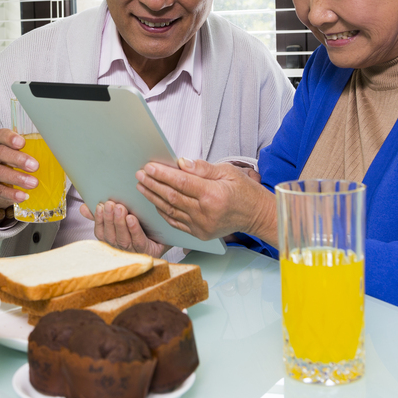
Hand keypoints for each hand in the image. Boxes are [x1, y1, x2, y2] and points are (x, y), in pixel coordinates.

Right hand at [0, 128, 37, 209]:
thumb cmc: (14, 166)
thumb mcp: (22, 156)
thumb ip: (34, 153)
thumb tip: (60, 155)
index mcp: (0, 143)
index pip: (1, 135)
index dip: (10, 137)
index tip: (22, 143)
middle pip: (0, 152)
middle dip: (18, 159)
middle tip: (35, 166)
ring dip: (17, 178)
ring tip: (33, 183)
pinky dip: (11, 194)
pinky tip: (23, 196)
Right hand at [80, 200, 168, 257]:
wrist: (166, 234)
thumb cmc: (142, 225)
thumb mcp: (121, 217)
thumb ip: (102, 214)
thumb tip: (83, 208)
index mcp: (113, 240)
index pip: (100, 232)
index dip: (99, 220)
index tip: (99, 206)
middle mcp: (122, 248)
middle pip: (111, 236)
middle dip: (110, 219)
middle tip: (111, 204)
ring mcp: (135, 251)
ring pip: (123, 239)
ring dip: (120, 223)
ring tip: (121, 208)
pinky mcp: (149, 251)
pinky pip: (139, 241)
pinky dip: (134, 230)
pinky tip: (132, 219)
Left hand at [136, 158, 276, 245]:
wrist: (257, 215)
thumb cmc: (245, 191)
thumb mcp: (228, 171)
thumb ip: (203, 168)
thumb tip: (181, 163)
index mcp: (213, 195)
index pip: (181, 182)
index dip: (162, 174)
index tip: (149, 166)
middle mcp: (205, 213)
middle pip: (172, 196)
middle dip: (153, 184)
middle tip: (140, 174)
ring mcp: (201, 226)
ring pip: (170, 210)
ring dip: (153, 197)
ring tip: (142, 186)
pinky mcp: (199, 233)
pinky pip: (176, 222)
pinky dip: (163, 211)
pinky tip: (155, 202)